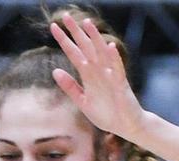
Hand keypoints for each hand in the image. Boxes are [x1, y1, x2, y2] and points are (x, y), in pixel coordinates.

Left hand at [50, 14, 145, 141]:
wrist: (126, 126)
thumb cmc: (106, 114)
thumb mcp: (83, 102)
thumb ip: (70, 87)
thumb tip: (54, 71)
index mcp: (88, 75)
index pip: (74, 53)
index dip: (64, 41)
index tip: (53, 27)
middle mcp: (98, 71)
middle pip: (86, 47)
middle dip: (76, 32)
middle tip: (65, 16)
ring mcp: (110, 76)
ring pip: (101, 53)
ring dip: (94, 38)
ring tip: (87, 24)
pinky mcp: (121, 85)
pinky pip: (118, 69)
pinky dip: (114, 58)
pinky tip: (110, 46)